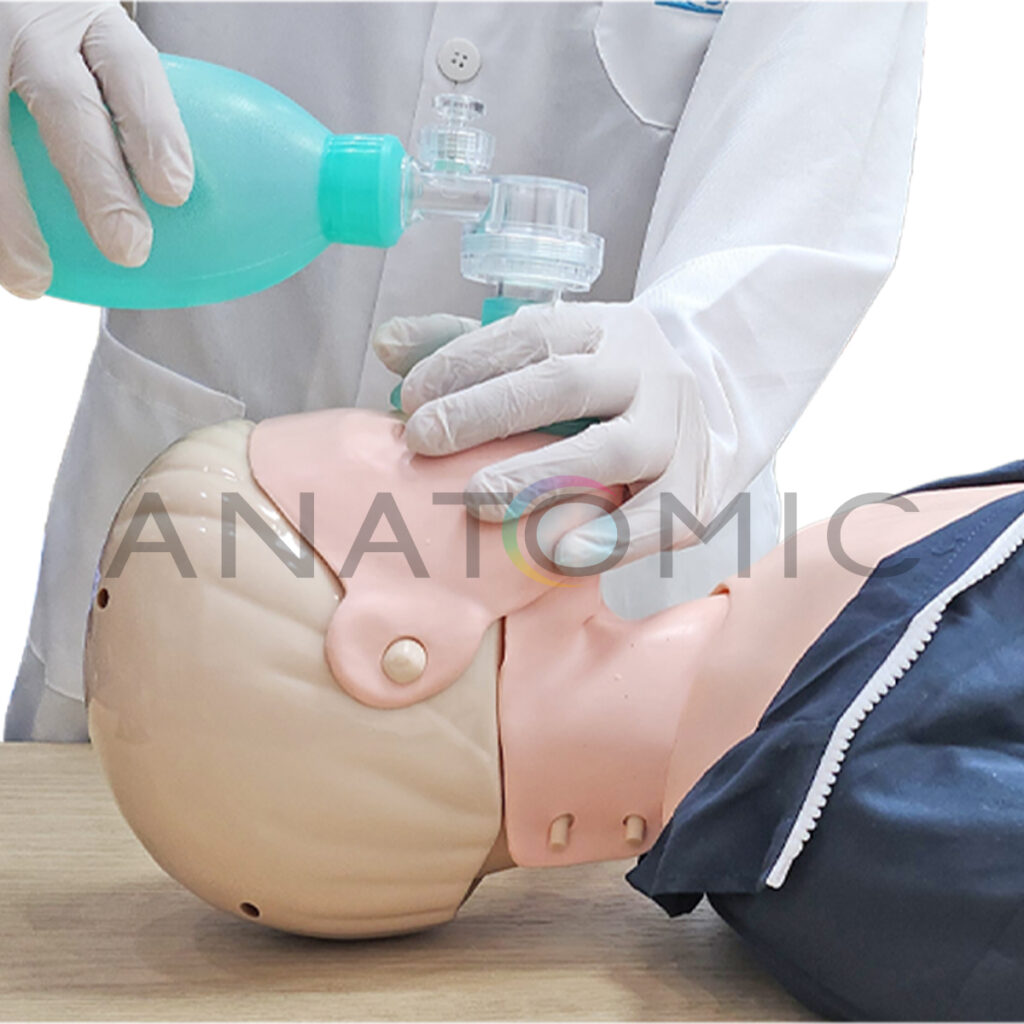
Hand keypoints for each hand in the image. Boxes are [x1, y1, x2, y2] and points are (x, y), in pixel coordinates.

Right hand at [0, 2, 192, 297]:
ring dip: (11, 214)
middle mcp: (28, 25)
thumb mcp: (90, 45)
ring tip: (32, 275)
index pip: (129, 66)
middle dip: (98, 181)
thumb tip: (177, 203)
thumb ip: (126, 103)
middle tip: (128, 247)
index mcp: (85, 18)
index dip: (155, 126)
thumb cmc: (54, 42)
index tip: (175, 192)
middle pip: (66, 105)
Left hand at [373, 302, 712, 569]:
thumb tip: (387, 345)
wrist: (720, 405)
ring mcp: (676, 431)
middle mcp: (644, 371)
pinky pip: (657, 518)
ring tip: (477, 500)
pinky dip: (610, 539)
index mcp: (603, 328)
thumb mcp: (552, 352)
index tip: (411, 397)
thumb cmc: (608, 386)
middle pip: (565, 384)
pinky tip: (560, 555)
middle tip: (423, 441)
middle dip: (487, 412)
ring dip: (541, 476)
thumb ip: (469, 347)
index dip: (466, 362)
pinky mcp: (696, 490)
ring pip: (613, 451)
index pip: (530, 335)